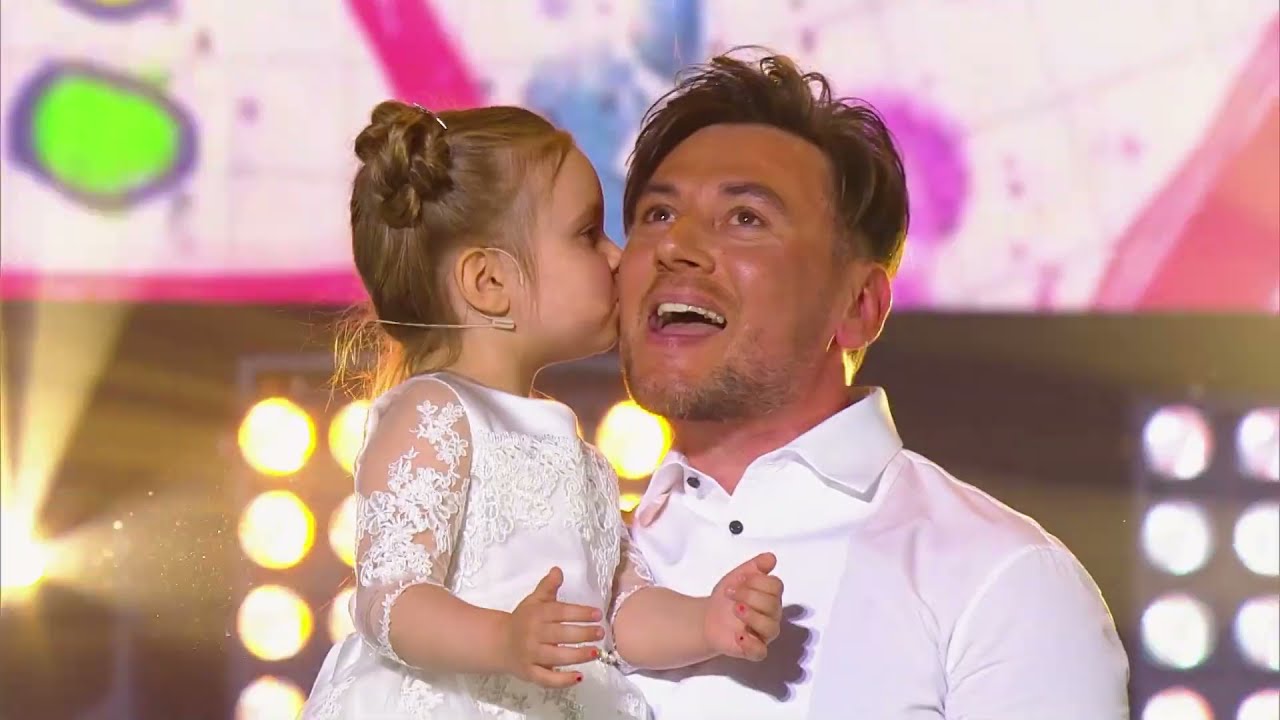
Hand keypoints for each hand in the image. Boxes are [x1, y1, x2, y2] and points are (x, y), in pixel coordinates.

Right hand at [502, 566, 604, 687]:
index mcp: (536, 614)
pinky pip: (546, 679)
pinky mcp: (529, 673)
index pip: (560, 612)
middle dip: (583, 634)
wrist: (499, 643)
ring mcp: (531, 655)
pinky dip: (562, 680)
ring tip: (595, 652)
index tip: (597, 614)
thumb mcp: (534, 601)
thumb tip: (558, 570)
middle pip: (561, 634)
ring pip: (556, 657)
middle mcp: (533, 635)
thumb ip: (548, 587)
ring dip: (578, 656)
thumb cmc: (522, 620)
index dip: (580, 613)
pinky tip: (579, 677)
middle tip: (601, 633)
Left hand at [704, 552, 783, 661]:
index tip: (738, 580)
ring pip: (771, 628)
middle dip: (750, 596)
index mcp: (770, 597)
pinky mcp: (753, 650)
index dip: (757, 581)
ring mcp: (763, 635)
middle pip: (773, 605)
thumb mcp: (737, 577)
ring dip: (752, 616)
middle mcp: (772, 616)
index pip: (776, 587)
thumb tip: (771, 557)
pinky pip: (761, 652)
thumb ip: (755, 567)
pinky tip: (738, 634)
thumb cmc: (727, 598)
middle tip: (731, 594)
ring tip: (735, 609)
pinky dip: (751, 643)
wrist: (707, 618)